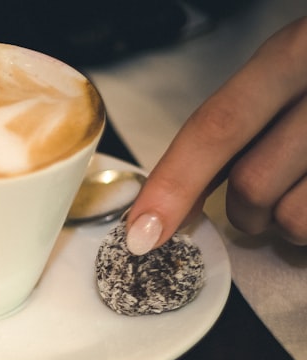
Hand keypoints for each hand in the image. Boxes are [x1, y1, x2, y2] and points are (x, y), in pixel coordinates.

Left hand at [125, 17, 306, 253]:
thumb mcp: (293, 70)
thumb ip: (241, 123)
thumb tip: (169, 200)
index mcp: (297, 51)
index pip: (217, 127)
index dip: (173, 186)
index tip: (142, 233)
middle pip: (251, 184)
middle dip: (244, 211)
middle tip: (259, 204)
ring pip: (293, 218)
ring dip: (288, 226)